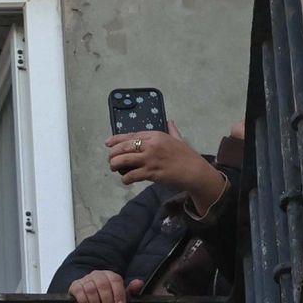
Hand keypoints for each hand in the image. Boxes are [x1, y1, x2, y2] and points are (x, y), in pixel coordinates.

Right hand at [68, 269, 143, 302]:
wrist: (85, 298)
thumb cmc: (104, 297)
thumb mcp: (118, 295)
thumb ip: (129, 290)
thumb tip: (139, 282)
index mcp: (109, 275)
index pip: (115, 279)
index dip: (119, 292)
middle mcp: (97, 275)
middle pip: (103, 285)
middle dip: (107, 302)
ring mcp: (85, 279)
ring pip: (91, 289)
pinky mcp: (75, 286)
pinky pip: (79, 291)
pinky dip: (84, 302)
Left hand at [105, 122, 226, 212]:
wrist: (195, 171)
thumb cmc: (187, 156)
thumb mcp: (179, 139)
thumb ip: (172, 130)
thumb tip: (170, 121)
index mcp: (156, 135)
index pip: (131, 135)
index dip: (116, 139)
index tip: (107, 143)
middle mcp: (151, 145)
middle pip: (124, 147)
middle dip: (113, 153)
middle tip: (111, 160)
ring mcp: (151, 159)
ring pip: (124, 159)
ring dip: (115, 165)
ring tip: (114, 169)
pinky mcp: (152, 172)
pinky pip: (132, 175)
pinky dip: (126, 179)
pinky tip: (126, 181)